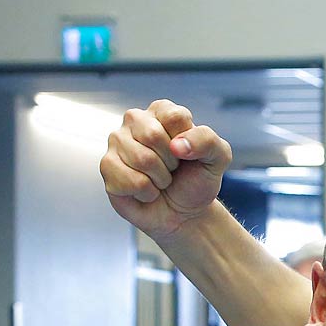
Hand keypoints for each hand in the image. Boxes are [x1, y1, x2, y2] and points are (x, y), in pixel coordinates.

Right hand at [100, 100, 232, 238]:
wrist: (184, 213)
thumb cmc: (197, 180)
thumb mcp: (217, 158)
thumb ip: (208, 141)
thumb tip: (177, 145)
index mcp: (162, 111)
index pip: (174, 117)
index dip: (187, 143)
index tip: (188, 154)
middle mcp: (135, 120)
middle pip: (153, 135)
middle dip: (172, 162)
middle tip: (173, 170)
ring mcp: (117, 142)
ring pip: (141, 159)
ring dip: (160, 179)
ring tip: (160, 180)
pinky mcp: (107, 167)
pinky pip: (129, 180)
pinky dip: (146, 193)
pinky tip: (147, 191)